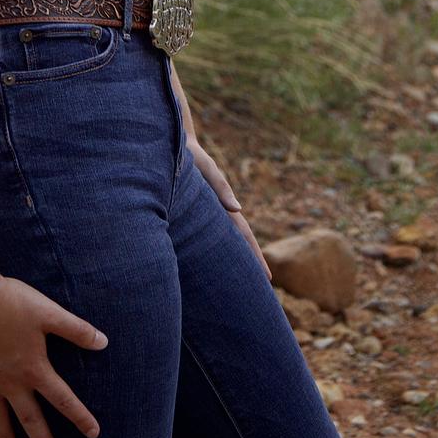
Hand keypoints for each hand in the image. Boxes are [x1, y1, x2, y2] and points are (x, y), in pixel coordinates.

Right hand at [0, 275, 108, 437]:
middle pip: (30, 417)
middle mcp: (10, 381)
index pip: (63, 398)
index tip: (93, 434)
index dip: (80, 416)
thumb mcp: (49, 312)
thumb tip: (104, 342)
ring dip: (4, 435)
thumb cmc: (12, 301)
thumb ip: (76, 330)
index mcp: (34, 368)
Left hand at [187, 139, 272, 281]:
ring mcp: (204, 216)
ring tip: (235, 285)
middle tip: (258, 293)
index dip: (256, 258)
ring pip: (221, 244)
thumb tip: (238, 210)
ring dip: (231, 262)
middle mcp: (216, 213)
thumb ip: (222, 187)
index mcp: (224, 205)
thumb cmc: (190, 155)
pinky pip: (203, 238)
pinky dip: (210, 253)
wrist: (170, 144)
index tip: (267, 279)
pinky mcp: (190, 215)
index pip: (245, 237)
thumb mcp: (207, 169)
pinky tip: (205, 266)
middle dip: (248, 267)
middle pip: (236, 245)